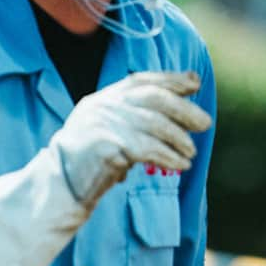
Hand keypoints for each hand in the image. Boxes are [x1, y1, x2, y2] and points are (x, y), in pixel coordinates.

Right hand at [49, 70, 212, 206]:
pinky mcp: (107, 146)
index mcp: (104, 97)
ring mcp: (104, 124)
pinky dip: (169, 156)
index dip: (171, 78)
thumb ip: (135, 116)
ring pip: (154, 124)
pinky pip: (148, 149)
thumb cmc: (91, 161)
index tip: (196, 83)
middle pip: (153, 98)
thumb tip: (182, 106)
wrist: (60, 186)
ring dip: (179, 139)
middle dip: (184, 109)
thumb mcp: (109, 129)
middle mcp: (103, 105)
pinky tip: (182, 164)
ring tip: (191, 152)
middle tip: (205, 123)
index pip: (142, 80)